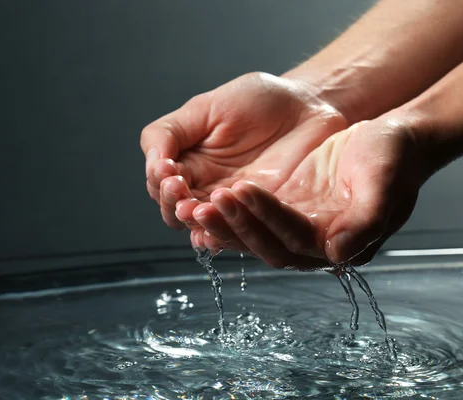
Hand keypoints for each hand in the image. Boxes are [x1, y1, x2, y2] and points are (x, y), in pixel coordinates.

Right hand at [141, 72, 346, 252]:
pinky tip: (214, 235)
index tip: (166, 170)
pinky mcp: (261, 216)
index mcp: (189, 162)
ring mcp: (234, 204)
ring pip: (203, 224)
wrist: (309, 106)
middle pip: (175, 209)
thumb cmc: (260, 101)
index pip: (160, 182)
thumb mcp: (208, 107)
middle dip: (172, 202)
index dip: (159, 180)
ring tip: (197, 210)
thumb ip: (173, 131)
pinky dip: (223, 236)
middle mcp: (206, 187)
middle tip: (178, 190)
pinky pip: (238, 233)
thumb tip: (153, 160)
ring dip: (195, 220)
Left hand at [193, 115, 430, 268]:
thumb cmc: (394, 157)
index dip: (268, 216)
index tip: (241, 189)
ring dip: (227, 223)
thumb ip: (365, 220)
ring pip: (255, 237)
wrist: (394, 141)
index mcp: (343, 243)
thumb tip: (337, 253)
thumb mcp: (384, 181)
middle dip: (237, 226)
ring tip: (197, 203)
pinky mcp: (288, 213)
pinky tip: (207, 198)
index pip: (296, 237)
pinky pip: (253, 220)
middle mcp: (318, 245)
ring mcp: (300, 229)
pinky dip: (231, 213)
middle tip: (208, 202)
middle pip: (269, 245)